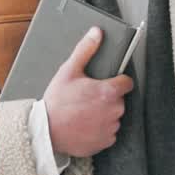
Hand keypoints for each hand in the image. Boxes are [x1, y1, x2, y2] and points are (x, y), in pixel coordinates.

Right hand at [42, 27, 134, 157]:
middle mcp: (114, 111)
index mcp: (109, 92)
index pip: (127, 83)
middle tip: (88, 97)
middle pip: (119, 100)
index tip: (108, 82)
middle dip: (108, 98)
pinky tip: (85, 124)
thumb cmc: (57, 101)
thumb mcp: (68, 70)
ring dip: (104, 113)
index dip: (118, 81)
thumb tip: (96, 33)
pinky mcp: (105, 142)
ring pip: (114, 116)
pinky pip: (108, 133)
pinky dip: (100, 129)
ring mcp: (110, 128)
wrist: (47, 131)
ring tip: (85, 111)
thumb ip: (85, 50)